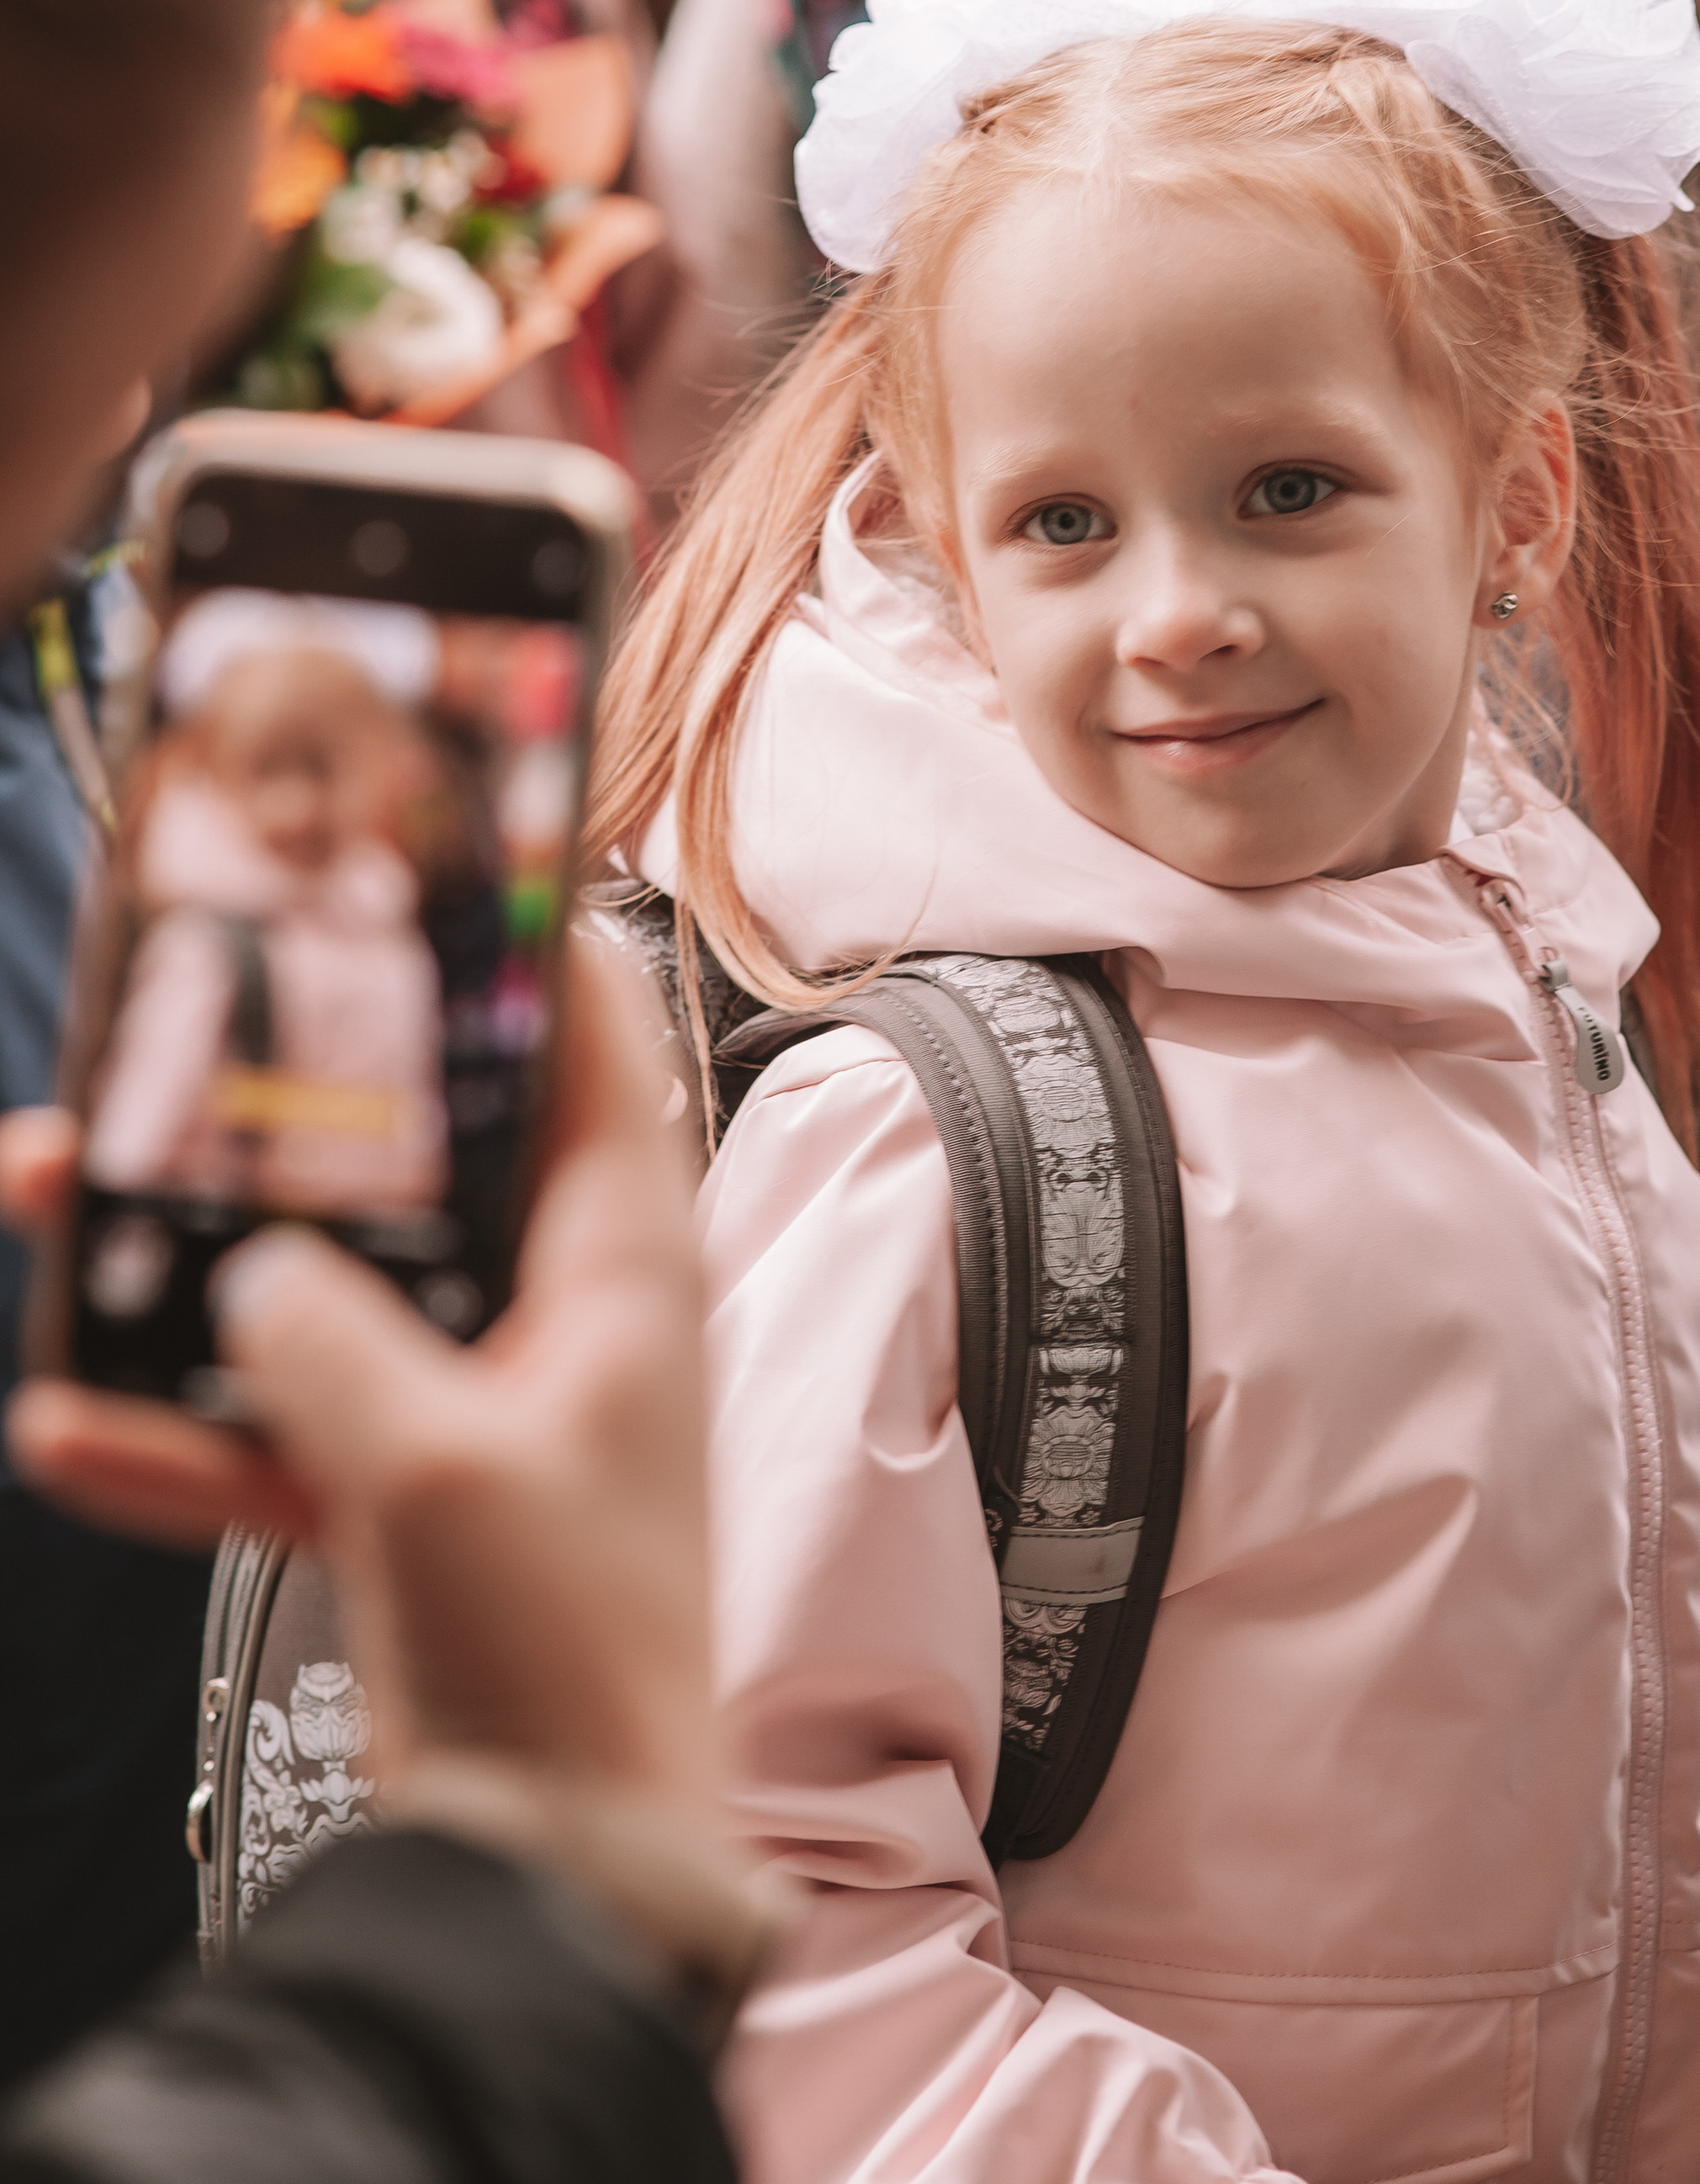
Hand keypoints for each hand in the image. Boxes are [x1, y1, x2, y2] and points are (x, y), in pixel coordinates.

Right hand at [1, 931, 713, 1805]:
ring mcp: (471, 1402)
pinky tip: (67, 1431)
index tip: (437, 860)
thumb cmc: (573, 1661)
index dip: (526, 949)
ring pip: (316, 1287)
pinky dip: (178, 1433)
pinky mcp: (401, 1493)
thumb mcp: (442, 1473)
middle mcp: (552, 1315)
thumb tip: (259, 1277)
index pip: (592, 1054)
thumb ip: (336, 1348)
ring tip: (56, 1206)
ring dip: (187, 1262)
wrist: (565, 1865)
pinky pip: (270, 1430)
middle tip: (180, 1033)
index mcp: (618, 1270)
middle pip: (415, 1158)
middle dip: (287, 1104)